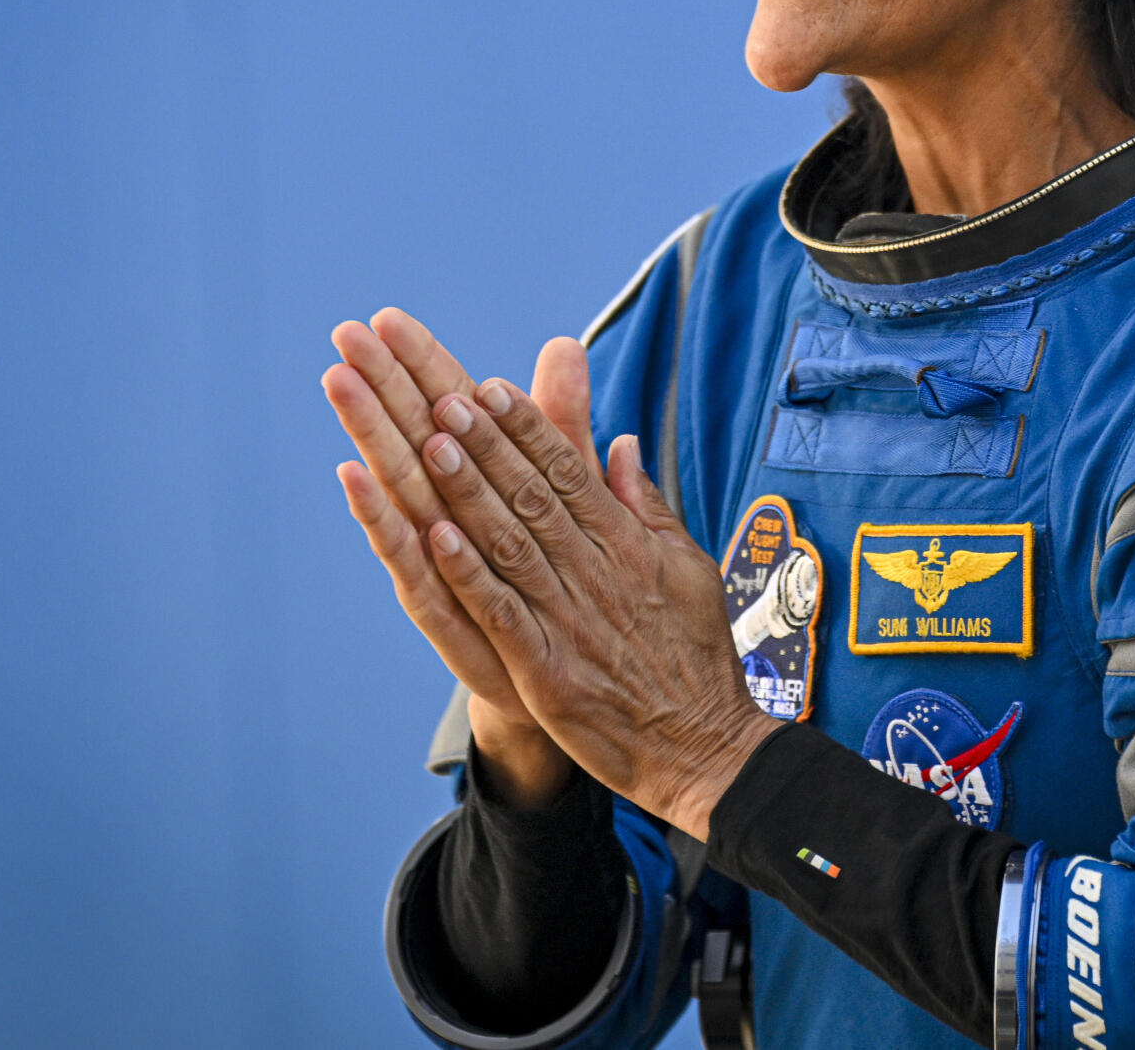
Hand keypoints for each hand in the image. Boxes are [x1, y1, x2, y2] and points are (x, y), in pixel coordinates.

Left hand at [335, 310, 780, 835]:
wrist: (702, 746)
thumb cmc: (692, 655)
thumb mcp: (686, 566)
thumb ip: (646, 505)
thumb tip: (623, 445)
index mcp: (628, 546)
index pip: (570, 473)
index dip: (528, 429)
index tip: (490, 388)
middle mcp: (597, 574)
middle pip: (533, 496)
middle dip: (487, 444)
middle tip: (444, 396)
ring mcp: (571, 622)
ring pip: (511, 545)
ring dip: (469, 493)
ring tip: (431, 444)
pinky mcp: (548, 673)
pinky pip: (502, 614)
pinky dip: (469, 574)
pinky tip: (436, 537)